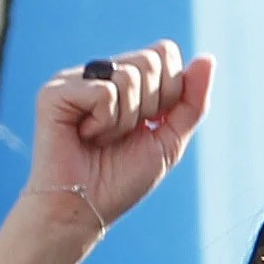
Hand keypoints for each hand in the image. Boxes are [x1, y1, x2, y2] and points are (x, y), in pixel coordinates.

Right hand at [17, 44, 212, 245]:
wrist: (85, 209)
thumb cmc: (121, 179)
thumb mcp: (169, 140)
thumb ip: (191, 102)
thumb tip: (208, 59)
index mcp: (126, 79)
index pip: (164, 53)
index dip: (170, 92)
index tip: (149, 124)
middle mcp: (101, 73)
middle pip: (150, 61)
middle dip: (149, 108)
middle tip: (123, 135)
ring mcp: (76, 79)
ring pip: (129, 77)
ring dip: (125, 121)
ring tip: (102, 139)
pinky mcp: (55, 92)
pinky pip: (104, 93)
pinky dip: (104, 123)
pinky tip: (85, 136)